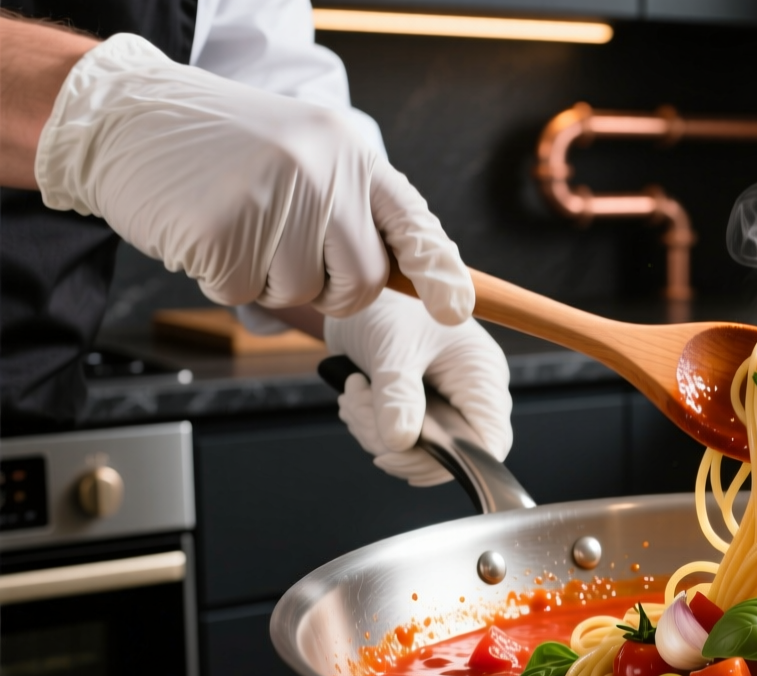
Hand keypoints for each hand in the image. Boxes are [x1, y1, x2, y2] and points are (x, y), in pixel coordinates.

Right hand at [34, 34, 469, 323]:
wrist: (129, 116)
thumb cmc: (221, 148)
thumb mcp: (302, 156)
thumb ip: (349, 209)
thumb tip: (404, 281)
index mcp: (350, 152)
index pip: (411, 221)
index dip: (439, 272)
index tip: (458, 309)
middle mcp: (322, 171)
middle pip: (363, 281)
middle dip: (329, 288)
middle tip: (283, 248)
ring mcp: (274, 199)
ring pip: (301, 295)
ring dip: (266, 278)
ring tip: (238, 223)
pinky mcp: (224, 229)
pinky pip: (244, 293)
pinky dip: (221, 276)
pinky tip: (205, 229)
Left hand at [327, 292, 511, 486]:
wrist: (360, 293)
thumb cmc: (389, 306)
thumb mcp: (392, 349)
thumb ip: (398, 397)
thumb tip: (399, 445)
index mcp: (481, 376)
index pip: (490, 440)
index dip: (451, 460)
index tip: (398, 456)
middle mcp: (470, 393)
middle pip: (448, 452)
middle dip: (395, 442)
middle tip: (360, 409)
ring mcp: (445, 403)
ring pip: (417, 450)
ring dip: (374, 431)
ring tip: (354, 392)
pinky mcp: (419, 408)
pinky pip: (400, 439)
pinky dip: (371, 426)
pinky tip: (357, 395)